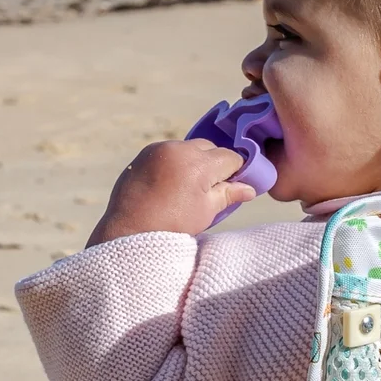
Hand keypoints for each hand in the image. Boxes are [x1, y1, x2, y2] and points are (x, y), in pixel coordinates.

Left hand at [86, 139, 253, 245]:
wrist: (130, 232)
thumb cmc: (172, 225)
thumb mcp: (206, 211)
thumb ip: (229, 194)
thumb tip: (250, 189)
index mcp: (198, 164)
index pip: (230, 157)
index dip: (237, 171)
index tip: (236, 185)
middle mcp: (179, 149)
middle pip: (209, 148)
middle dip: (215, 164)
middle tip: (212, 189)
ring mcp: (159, 149)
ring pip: (189, 148)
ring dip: (195, 162)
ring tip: (189, 188)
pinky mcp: (144, 154)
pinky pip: (169, 152)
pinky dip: (176, 163)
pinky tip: (172, 184)